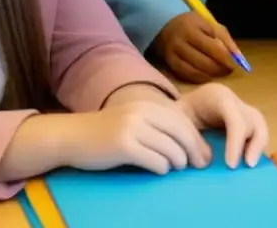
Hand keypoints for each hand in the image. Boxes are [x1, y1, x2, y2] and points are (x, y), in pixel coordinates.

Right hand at [62, 100, 212, 174]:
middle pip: (181, 132)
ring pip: (170, 148)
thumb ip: (157, 125)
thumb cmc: (106, 132)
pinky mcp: (123, 145)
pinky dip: (162, 167)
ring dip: (178, 162)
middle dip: (195, 151)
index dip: (197, 138)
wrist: (72, 136)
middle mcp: (142, 113)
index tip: (205, 154)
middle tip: (200, 164)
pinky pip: (154, 160)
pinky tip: (160, 170)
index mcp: (148, 105)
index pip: (183, 120)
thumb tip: (188, 143)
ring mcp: (132, 128)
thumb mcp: (134, 120)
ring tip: (175, 167)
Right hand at [155, 12, 239, 83]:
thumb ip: (225, 39)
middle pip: (203, 61)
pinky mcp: (168, 64)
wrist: (166, 25)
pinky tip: (207, 77)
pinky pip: (186, 76)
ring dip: (210, 76)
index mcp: (191, 29)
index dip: (226, 58)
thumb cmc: (193, 25)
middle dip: (219, 69)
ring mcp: (172, 54)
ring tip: (219, 74)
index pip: (213, 47)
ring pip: (194, 71)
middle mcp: (179, 42)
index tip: (234, 64)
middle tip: (228, 71)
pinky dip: (199, 79)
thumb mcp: (210, 25)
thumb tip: (239, 59)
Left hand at [180, 84, 269, 168]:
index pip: (235, 119)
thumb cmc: (178, 113)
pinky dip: (256, 148)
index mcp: (218, 97)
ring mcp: (242, 109)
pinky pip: (257, 132)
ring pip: (260, 125)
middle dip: (255, 143)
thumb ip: (189, 138)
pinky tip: (248, 163)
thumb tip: (204, 162)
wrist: (182, 105)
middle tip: (248, 165)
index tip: (230, 165)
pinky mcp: (244, 120)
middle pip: (254, 119)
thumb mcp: (178, 120)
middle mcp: (234, 101)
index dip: (236, 142)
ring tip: (250, 167)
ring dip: (259, 147)